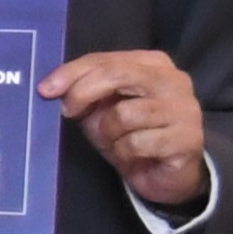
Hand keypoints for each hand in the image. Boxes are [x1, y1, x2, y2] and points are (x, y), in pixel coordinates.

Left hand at [39, 48, 210, 209]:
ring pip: (124, 114)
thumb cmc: (131, 135)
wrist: (164, 174)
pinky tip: (134, 155)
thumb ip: (84, 92)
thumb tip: (51, 87)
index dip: (71, 72)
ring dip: (109, 133)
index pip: (106, 59)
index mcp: (153, 64)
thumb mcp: (101, 110)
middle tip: (69, 112)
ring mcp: (184, 108)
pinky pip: (136, 143)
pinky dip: (124, 153)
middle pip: (117, 74)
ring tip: (117, 141)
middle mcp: (173, 80)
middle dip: (83, 93)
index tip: (45, 89)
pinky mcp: (187, 138)